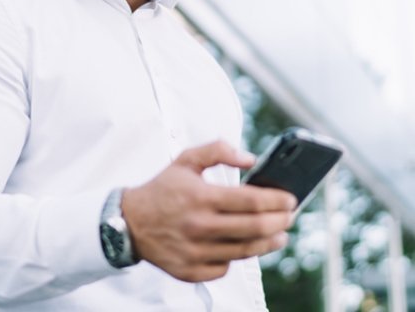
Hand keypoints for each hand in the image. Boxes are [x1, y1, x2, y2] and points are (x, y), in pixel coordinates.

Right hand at [121, 140, 295, 282]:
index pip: (251, 201)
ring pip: (245, 251)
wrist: (130, 221)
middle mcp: (200, 226)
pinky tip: (242, 245)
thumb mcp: (186, 159)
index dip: (277, 200)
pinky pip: (225, 267)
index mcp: (201, 197)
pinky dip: (237, 256)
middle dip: (281, 222)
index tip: (291, 198)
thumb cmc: (162, 189)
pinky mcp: (191, 270)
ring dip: (269, 242)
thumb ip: (218, 150)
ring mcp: (196, 251)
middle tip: (290, 216)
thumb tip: (250, 158)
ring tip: (279, 234)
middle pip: (255, 228)